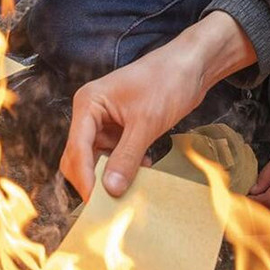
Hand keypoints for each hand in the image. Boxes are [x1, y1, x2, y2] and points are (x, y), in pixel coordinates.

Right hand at [61, 11, 256, 199]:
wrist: (192, 66)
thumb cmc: (167, 81)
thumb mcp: (146, 123)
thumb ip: (126, 157)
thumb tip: (111, 189)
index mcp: (88, 104)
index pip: (76, 148)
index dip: (84, 177)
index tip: (94, 203)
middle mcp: (91, 112)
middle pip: (80, 156)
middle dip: (93, 178)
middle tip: (109, 203)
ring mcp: (105, 121)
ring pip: (98, 158)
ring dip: (112, 174)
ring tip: (131, 187)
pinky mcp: (120, 127)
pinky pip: (115, 154)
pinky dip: (125, 165)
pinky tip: (143, 168)